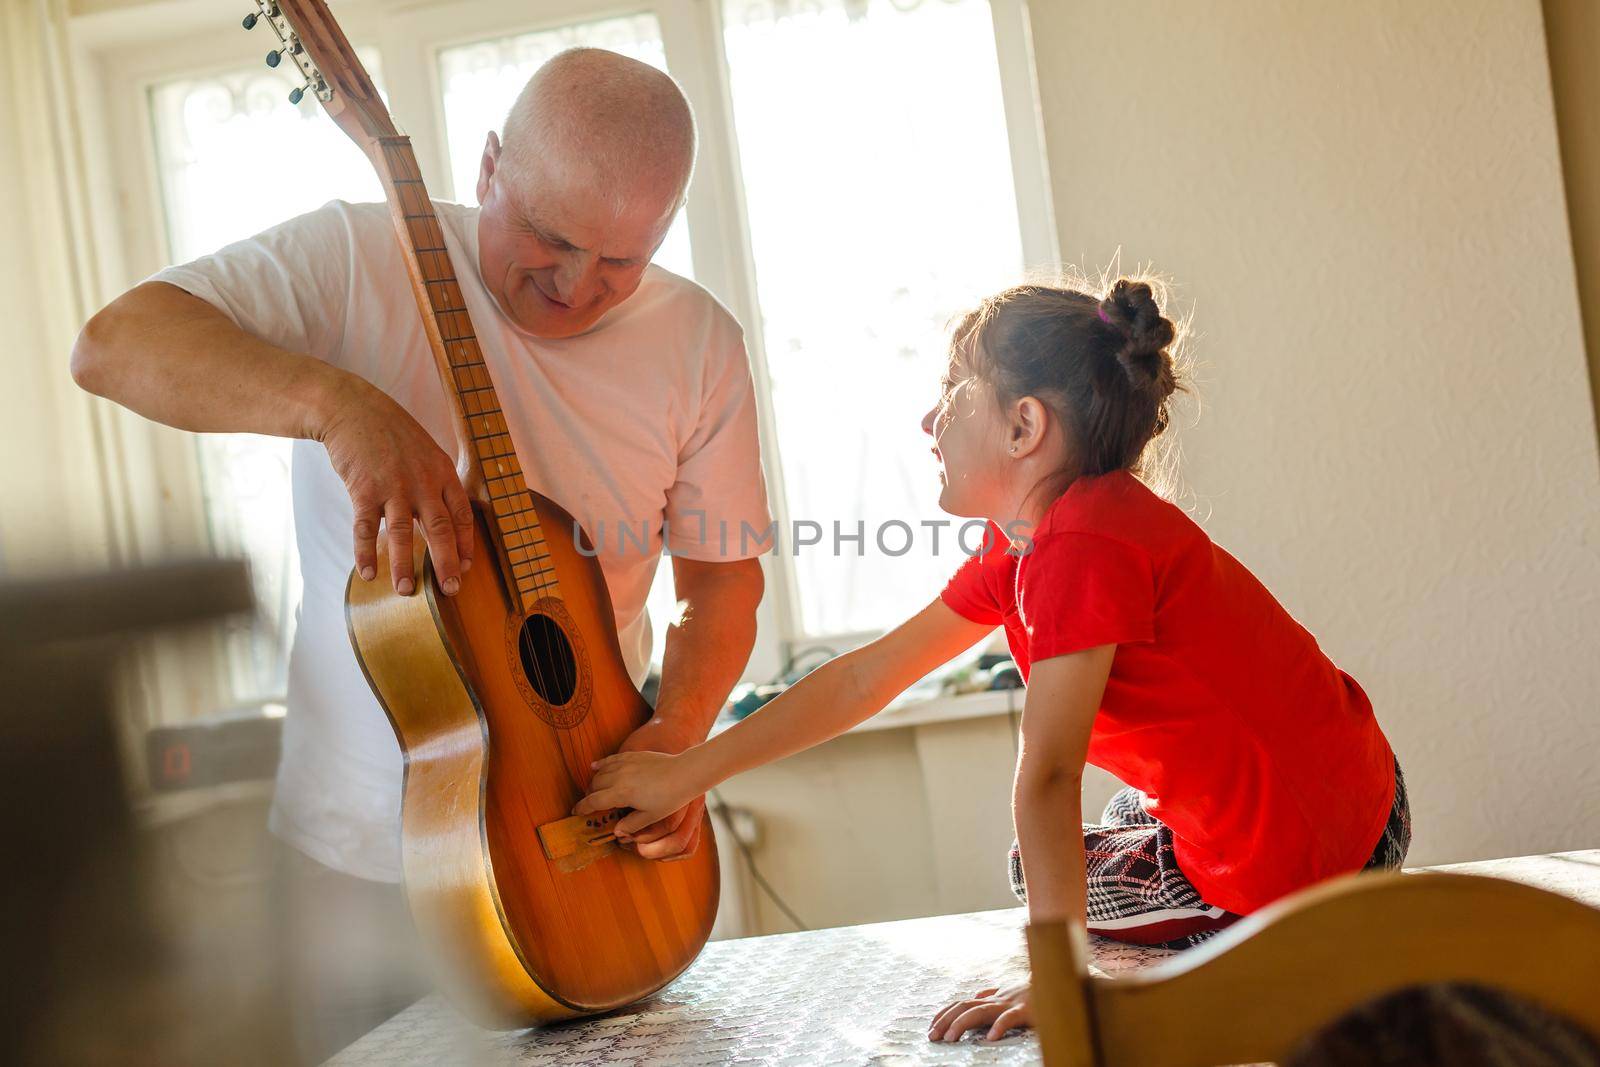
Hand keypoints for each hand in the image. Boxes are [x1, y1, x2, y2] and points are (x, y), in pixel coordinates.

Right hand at [318, 379, 473, 596]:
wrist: (352, 408)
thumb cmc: (390, 431)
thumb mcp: (425, 450)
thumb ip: (434, 482)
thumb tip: (442, 516)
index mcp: (442, 472)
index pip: (462, 515)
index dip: (466, 544)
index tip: (467, 566)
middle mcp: (422, 482)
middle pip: (440, 529)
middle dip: (447, 563)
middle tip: (451, 589)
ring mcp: (393, 486)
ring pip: (403, 534)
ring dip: (404, 566)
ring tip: (405, 591)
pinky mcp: (364, 489)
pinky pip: (366, 528)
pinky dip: (366, 552)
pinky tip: (367, 573)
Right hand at [574, 718, 710, 859]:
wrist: (684, 773)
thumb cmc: (670, 798)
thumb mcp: (650, 816)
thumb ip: (631, 824)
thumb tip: (616, 832)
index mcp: (621, 794)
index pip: (594, 801)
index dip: (582, 808)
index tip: (576, 813)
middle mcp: (619, 777)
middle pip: (594, 786)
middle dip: (588, 796)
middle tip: (588, 804)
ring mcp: (625, 764)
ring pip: (600, 772)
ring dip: (594, 781)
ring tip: (594, 790)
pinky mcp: (633, 756)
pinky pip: (611, 759)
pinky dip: (601, 764)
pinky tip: (595, 767)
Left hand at [928, 982, 1031, 1042]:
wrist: (1056, 981)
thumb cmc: (1033, 992)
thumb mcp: (1009, 993)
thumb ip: (991, 995)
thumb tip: (976, 995)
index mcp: (992, 998)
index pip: (961, 1003)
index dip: (944, 1014)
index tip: (931, 1027)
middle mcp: (996, 1000)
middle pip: (964, 1007)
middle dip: (945, 1021)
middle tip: (932, 1036)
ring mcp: (1010, 1004)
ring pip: (980, 1012)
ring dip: (962, 1024)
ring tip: (950, 1038)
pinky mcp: (1025, 1010)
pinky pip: (1010, 1018)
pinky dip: (999, 1026)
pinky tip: (990, 1038)